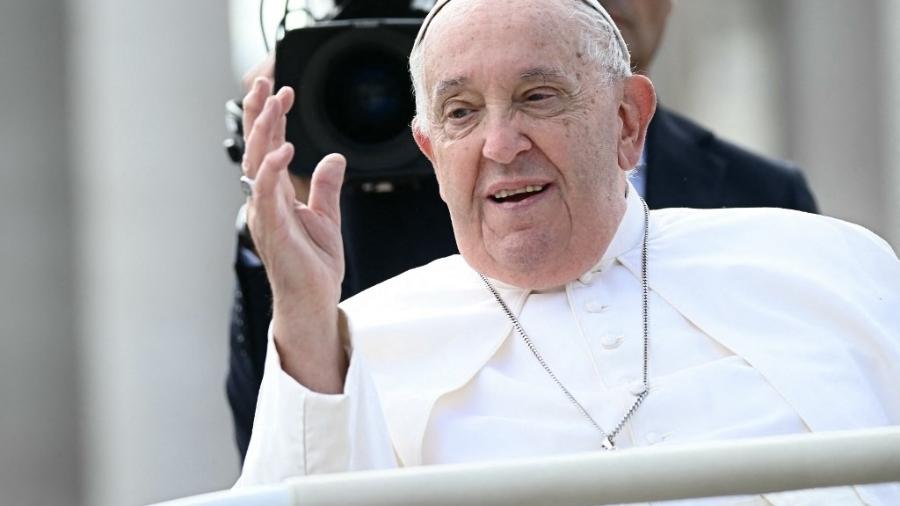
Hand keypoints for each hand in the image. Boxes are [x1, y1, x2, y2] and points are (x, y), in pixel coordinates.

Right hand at [241, 77, 348, 392]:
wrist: (313, 301)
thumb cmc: (314, 266)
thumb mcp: (328, 218)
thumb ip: (327, 187)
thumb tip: (334, 158)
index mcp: (276, 195)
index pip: (270, 147)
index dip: (273, 118)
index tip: (282, 90)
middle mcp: (265, 200)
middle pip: (256, 147)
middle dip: (259, 112)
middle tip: (266, 82)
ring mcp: (264, 214)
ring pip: (257, 163)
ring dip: (264, 131)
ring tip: (274, 102)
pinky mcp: (273, 229)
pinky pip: (267, 193)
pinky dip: (273, 170)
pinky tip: (283, 148)